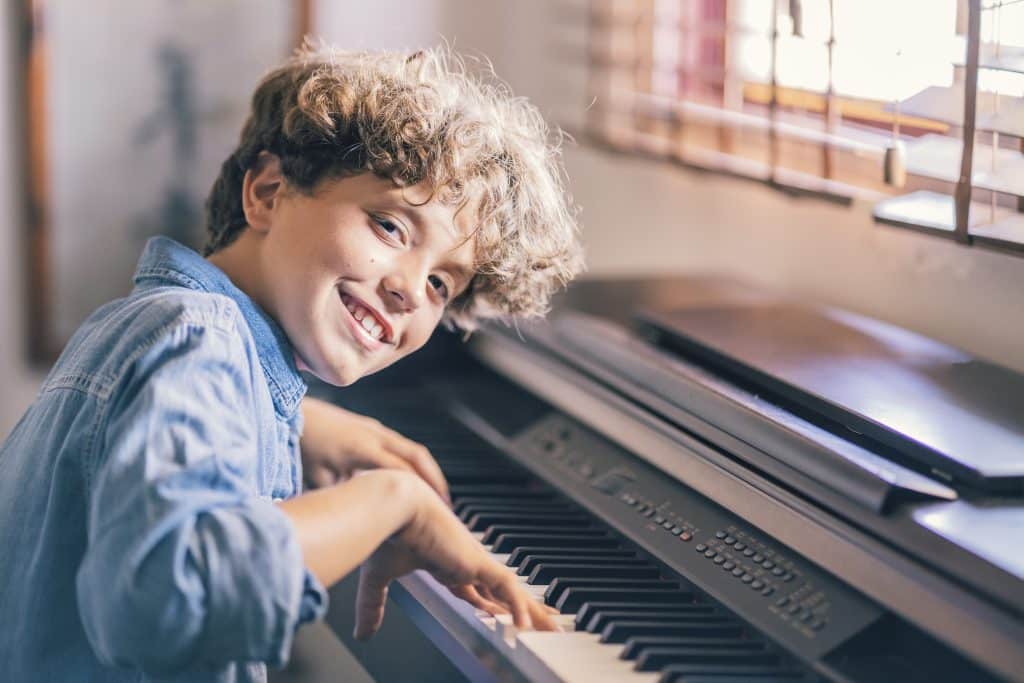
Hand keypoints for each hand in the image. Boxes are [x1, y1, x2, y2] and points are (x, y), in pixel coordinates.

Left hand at [300, 397, 448, 502]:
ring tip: (437, 495)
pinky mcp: (372, 428)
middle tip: (447, 505)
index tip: (434, 509)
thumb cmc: (303, 448)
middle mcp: (375, 435)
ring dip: (428, 471)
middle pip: (417, 456)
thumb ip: (342, 495)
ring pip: (413, 449)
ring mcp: (376, 429)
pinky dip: (415, 463)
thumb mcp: (319, 478)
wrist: (294, 413)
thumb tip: (357, 521)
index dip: (421, 490)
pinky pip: (402, 446)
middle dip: (435, 480)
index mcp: (362, 449)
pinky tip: (415, 481)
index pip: (402, 470)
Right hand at [353, 475, 557, 639]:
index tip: (502, 620)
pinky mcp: (476, 561)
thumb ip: (373, 606)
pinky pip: (507, 588)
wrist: (390, 506)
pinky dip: (518, 607)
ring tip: (554, 627)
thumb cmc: (383, 532)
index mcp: (443, 565)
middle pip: (501, 592)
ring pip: (513, 591)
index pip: (474, 591)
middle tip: (545, 621)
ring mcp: (473, 562)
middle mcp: (463, 563)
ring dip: (533, 611)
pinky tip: (527, 626)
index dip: (490, 607)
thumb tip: (364, 634)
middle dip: (522, 608)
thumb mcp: (378, 579)